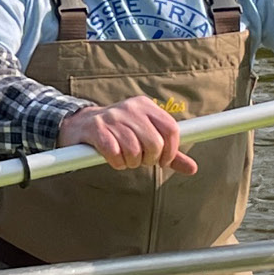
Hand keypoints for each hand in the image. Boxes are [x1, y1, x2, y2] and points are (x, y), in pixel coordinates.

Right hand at [58, 95, 198, 174]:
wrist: (81, 124)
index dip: (171, 151)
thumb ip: (169, 153)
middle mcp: (131, 108)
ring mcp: (113, 117)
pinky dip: (116, 163)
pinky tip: (114, 159)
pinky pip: (114, 153)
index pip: (171, 129)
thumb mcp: (146, 137)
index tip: (163, 161)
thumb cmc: (119, 133)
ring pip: (134, 151)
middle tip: (140, 160)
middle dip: (149, 159)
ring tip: (125, 160)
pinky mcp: (97, 129)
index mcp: (146, 106)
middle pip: (155, 143)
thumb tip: (193, 168)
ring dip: (131, 163)